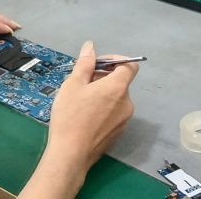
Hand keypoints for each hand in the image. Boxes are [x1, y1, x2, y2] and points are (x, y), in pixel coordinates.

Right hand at [21, 41, 137, 197]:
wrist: (70, 154)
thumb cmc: (70, 116)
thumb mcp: (73, 85)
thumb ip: (85, 64)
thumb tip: (90, 47)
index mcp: (118, 88)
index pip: (130, 65)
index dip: (116, 59)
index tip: (98, 63)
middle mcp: (127, 103)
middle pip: (120, 82)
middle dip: (103, 77)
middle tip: (81, 82)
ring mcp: (124, 120)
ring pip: (116, 99)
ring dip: (102, 93)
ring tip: (79, 100)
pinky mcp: (118, 133)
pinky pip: (113, 113)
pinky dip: (103, 108)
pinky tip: (84, 116)